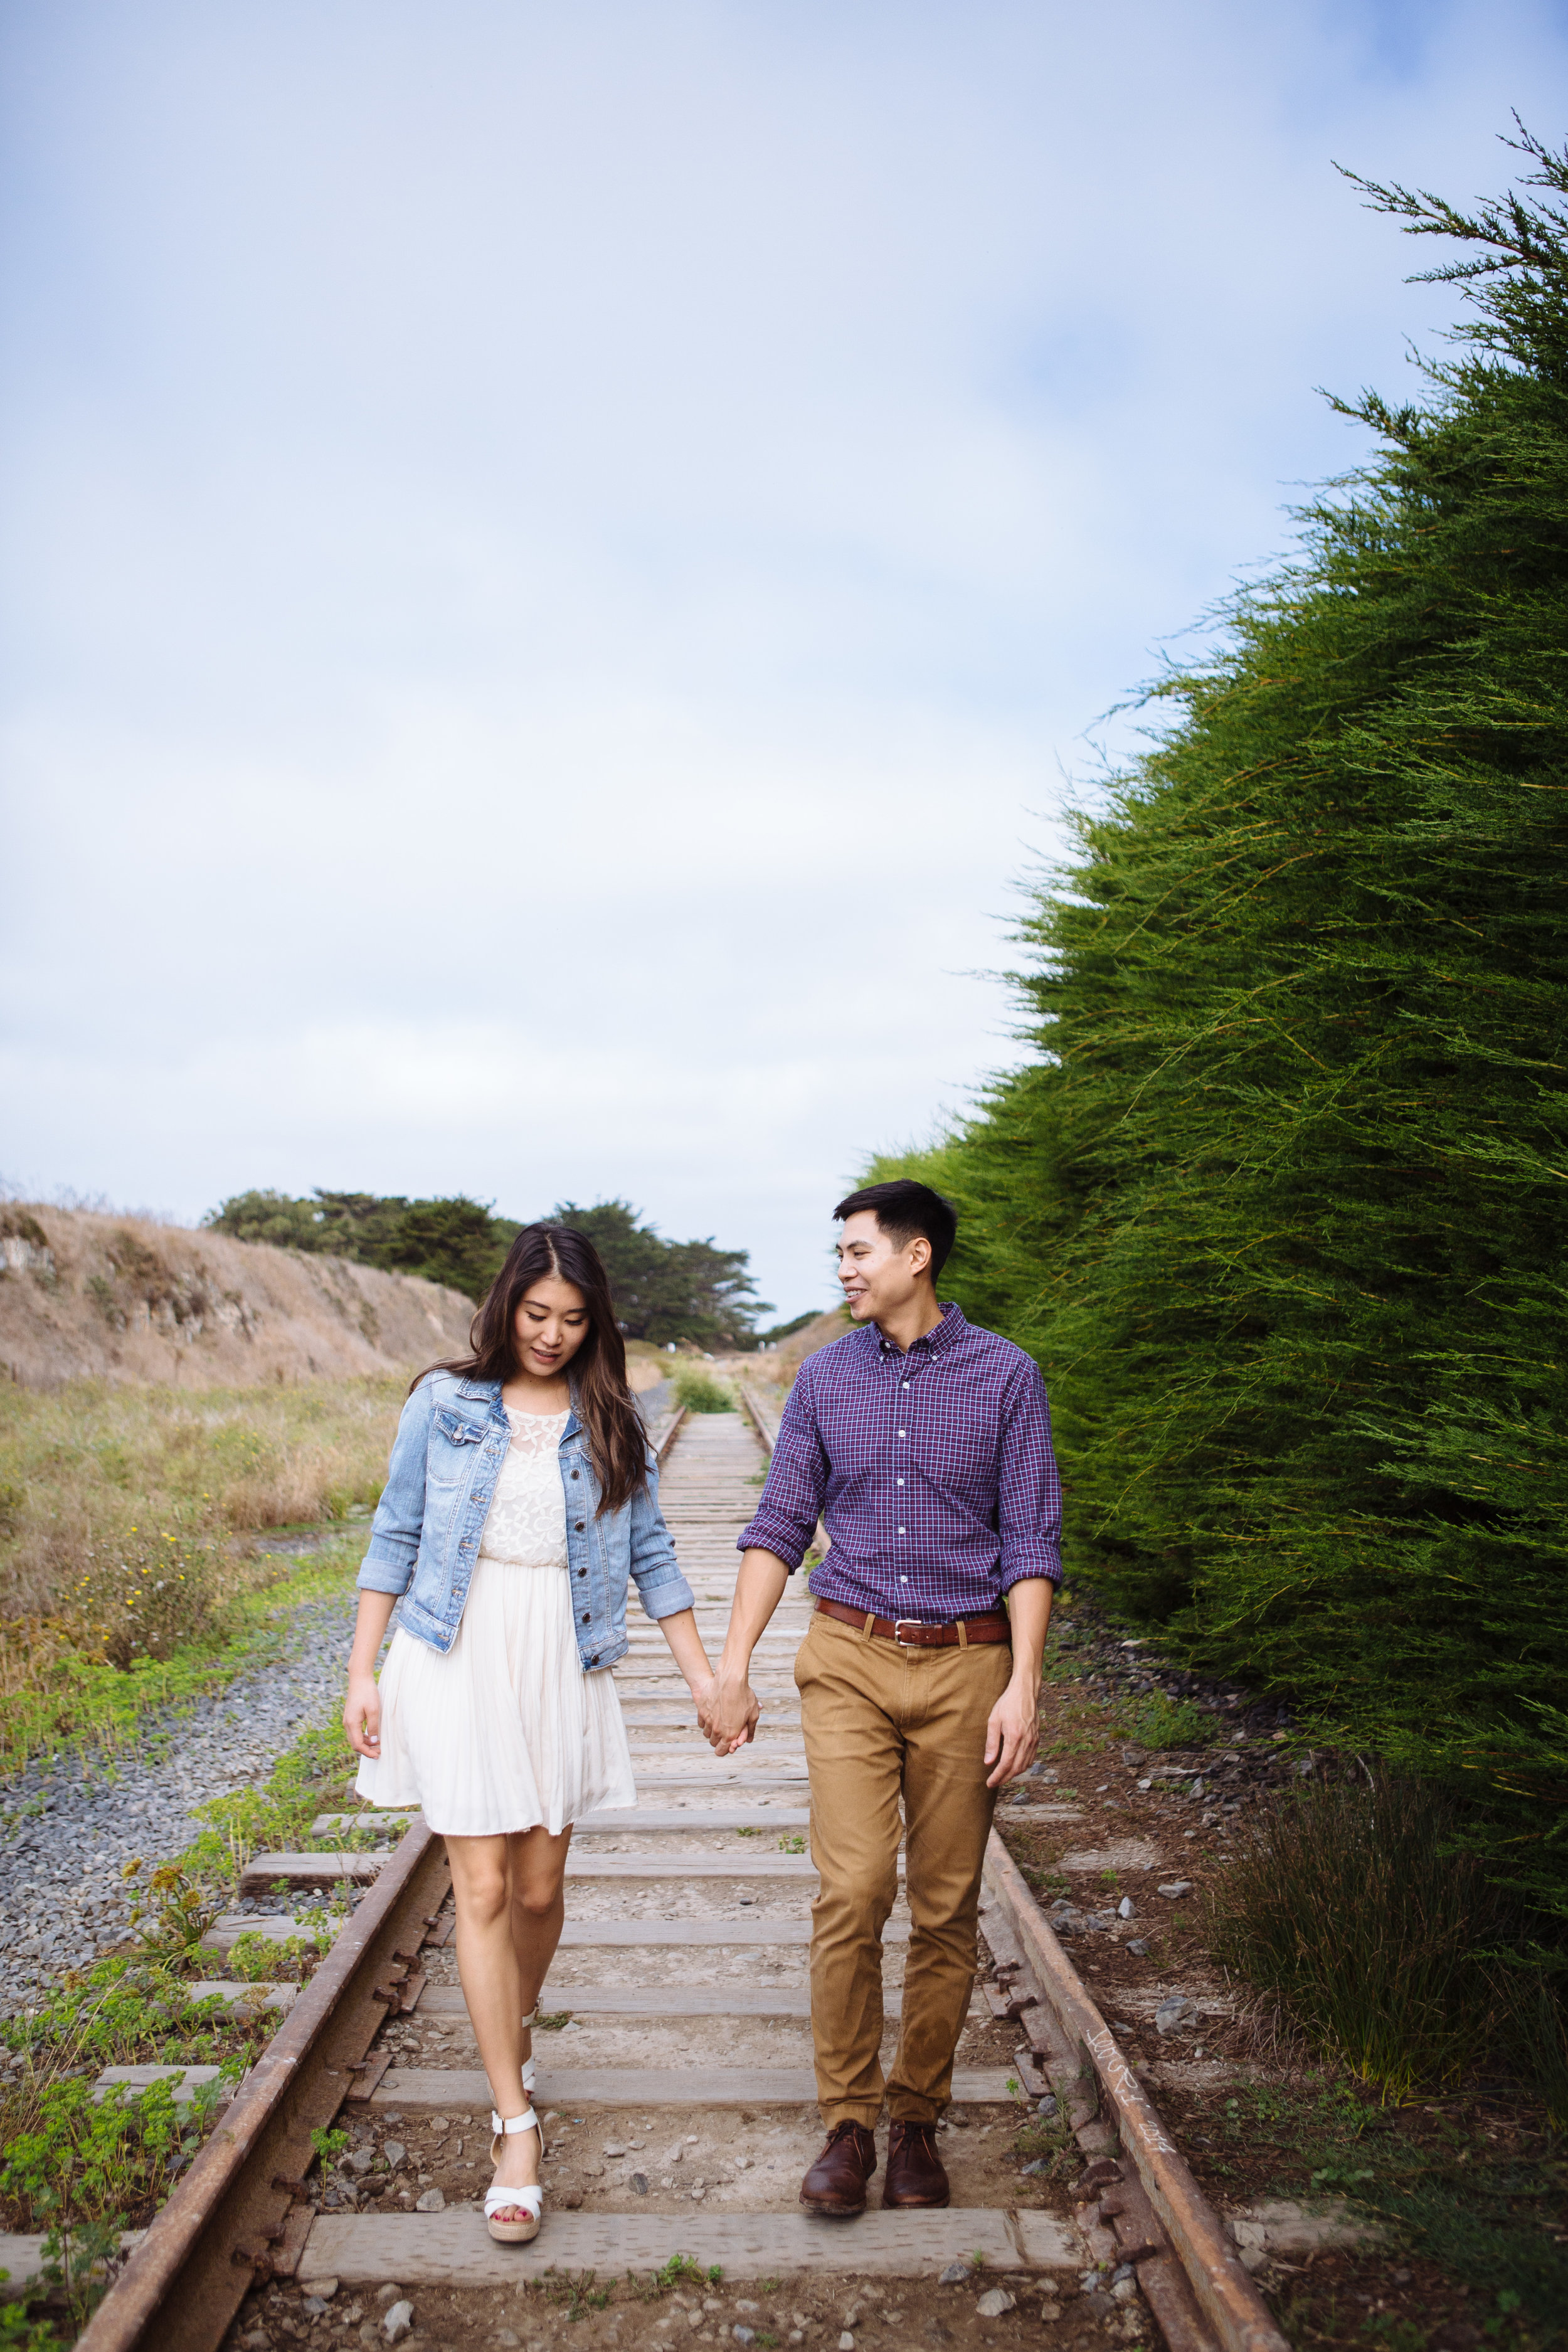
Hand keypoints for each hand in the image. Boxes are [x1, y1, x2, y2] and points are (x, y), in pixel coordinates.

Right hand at [344, 1670, 381, 1759]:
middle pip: (355, 1743)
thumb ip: (373, 1727)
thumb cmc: (368, 1693)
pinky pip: (355, 1731)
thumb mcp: (374, 1710)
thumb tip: (375, 1742)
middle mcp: (347, 1723)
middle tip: (379, 1753)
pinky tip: (372, 1736)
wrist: (359, 1679)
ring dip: (365, 1744)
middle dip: (366, 1750)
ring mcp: (348, 1720)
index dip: (367, 1752)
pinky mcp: (350, 1717)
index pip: (357, 1745)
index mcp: (351, 1723)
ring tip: (377, 1745)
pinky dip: (363, 1737)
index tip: (377, 1755)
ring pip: (355, 1738)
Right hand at [704, 1667, 760, 1754]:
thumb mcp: (753, 1715)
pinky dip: (707, 1722)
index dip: (724, 1750)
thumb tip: (748, 1740)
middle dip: (720, 1739)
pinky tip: (714, 1714)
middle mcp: (717, 1730)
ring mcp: (708, 1721)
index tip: (727, 1745)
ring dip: (713, 1731)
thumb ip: (750, 1730)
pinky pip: (702, 1723)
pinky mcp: (701, 1711)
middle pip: (713, 1743)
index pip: (721, 1752)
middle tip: (726, 1730)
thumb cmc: (744, 1697)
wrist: (730, 1680)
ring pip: (707, 1734)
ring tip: (720, 1721)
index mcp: (730, 1734)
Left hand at [984, 1672, 1040, 1789]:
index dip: (998, 1776)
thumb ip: (992, 1742)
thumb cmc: (1007, 1704)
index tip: (990, 1783)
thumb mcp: (994, 1720)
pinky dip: (1023, 1766)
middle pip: (1016, 1769)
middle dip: (1005, 1778)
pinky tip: (1015, 1767)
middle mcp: (1027, 1742)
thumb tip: (989, 1762)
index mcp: (1015, 1737)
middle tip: (994, 1783)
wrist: (1025, 1692)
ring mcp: (1034, 1741)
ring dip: (1014, 1774)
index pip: (1006, 1764)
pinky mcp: (1037, 1739)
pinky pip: (1031, 1758)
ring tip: (1002, 1776)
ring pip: (1025, 1765)